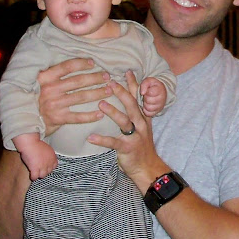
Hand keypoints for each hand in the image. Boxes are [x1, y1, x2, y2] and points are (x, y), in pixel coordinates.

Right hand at [19, 140, 57, 180]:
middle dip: (44, 171)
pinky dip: (33, 177)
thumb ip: (48, 155)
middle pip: (48, 172)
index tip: (45, 166)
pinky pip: (35, 177)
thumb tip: (46, 159)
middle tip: (39, 169)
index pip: (54, 166)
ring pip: (42, 175)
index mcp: (53, 157)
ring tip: (35, 172)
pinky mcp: (35, 169)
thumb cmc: (36, 144)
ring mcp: (42, 167)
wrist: (30, 144)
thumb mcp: (47, 149)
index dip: (49, 167)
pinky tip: (31, 175)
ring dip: (39, 174)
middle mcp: (49, 163)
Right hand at [38, 58, 112, 135]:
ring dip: (98, 93)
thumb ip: (55, 74)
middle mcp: (49, 90)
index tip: (93, 63)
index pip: (67, 66)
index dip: (82, 63)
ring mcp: (54, 104)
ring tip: (109, 91)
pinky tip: (101, 114)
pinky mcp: (58, 118)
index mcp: (45, 78)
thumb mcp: (42, 82)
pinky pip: (78, 117)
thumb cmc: (39, 97)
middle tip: (108, 77)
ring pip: (81, 97)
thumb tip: (79, 62)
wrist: (28, 120)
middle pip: (78, 81)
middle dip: (95, 78)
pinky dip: (90, 116)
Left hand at [88, 71, 167, 192]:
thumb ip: (136, 113)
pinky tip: (91, 137)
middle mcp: (140, 124)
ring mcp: (135, 136)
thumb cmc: (141, 146)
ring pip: (124, 121)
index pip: (138, 98)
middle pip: (132, 105)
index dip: (133, 84)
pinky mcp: (128, 148)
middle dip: (121, 93)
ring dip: (113, 112)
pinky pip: (114, 142)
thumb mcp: (142, 127)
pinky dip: (102, 139)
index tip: (126, 71)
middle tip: (110, 83)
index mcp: (143, 117)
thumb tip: (127, 97)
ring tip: (100, 104)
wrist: (148, 167)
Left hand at [140, 77, 166, 116]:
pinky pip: (148, 113)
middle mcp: (162, 99)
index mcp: (160, 90)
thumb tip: (142, 93)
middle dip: (146, 97)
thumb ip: (144, 84)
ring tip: (147, 100)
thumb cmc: (153, 86)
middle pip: (148, 100)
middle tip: (147, 95)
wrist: (160, 93)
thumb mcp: (149, 81)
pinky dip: (146, 110)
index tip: (148, 90)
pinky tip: (147, 105)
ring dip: (146, 104)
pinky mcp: (157, 112)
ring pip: (148, 108)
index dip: (147, 91)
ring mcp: (160, 106)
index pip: (150, 92)